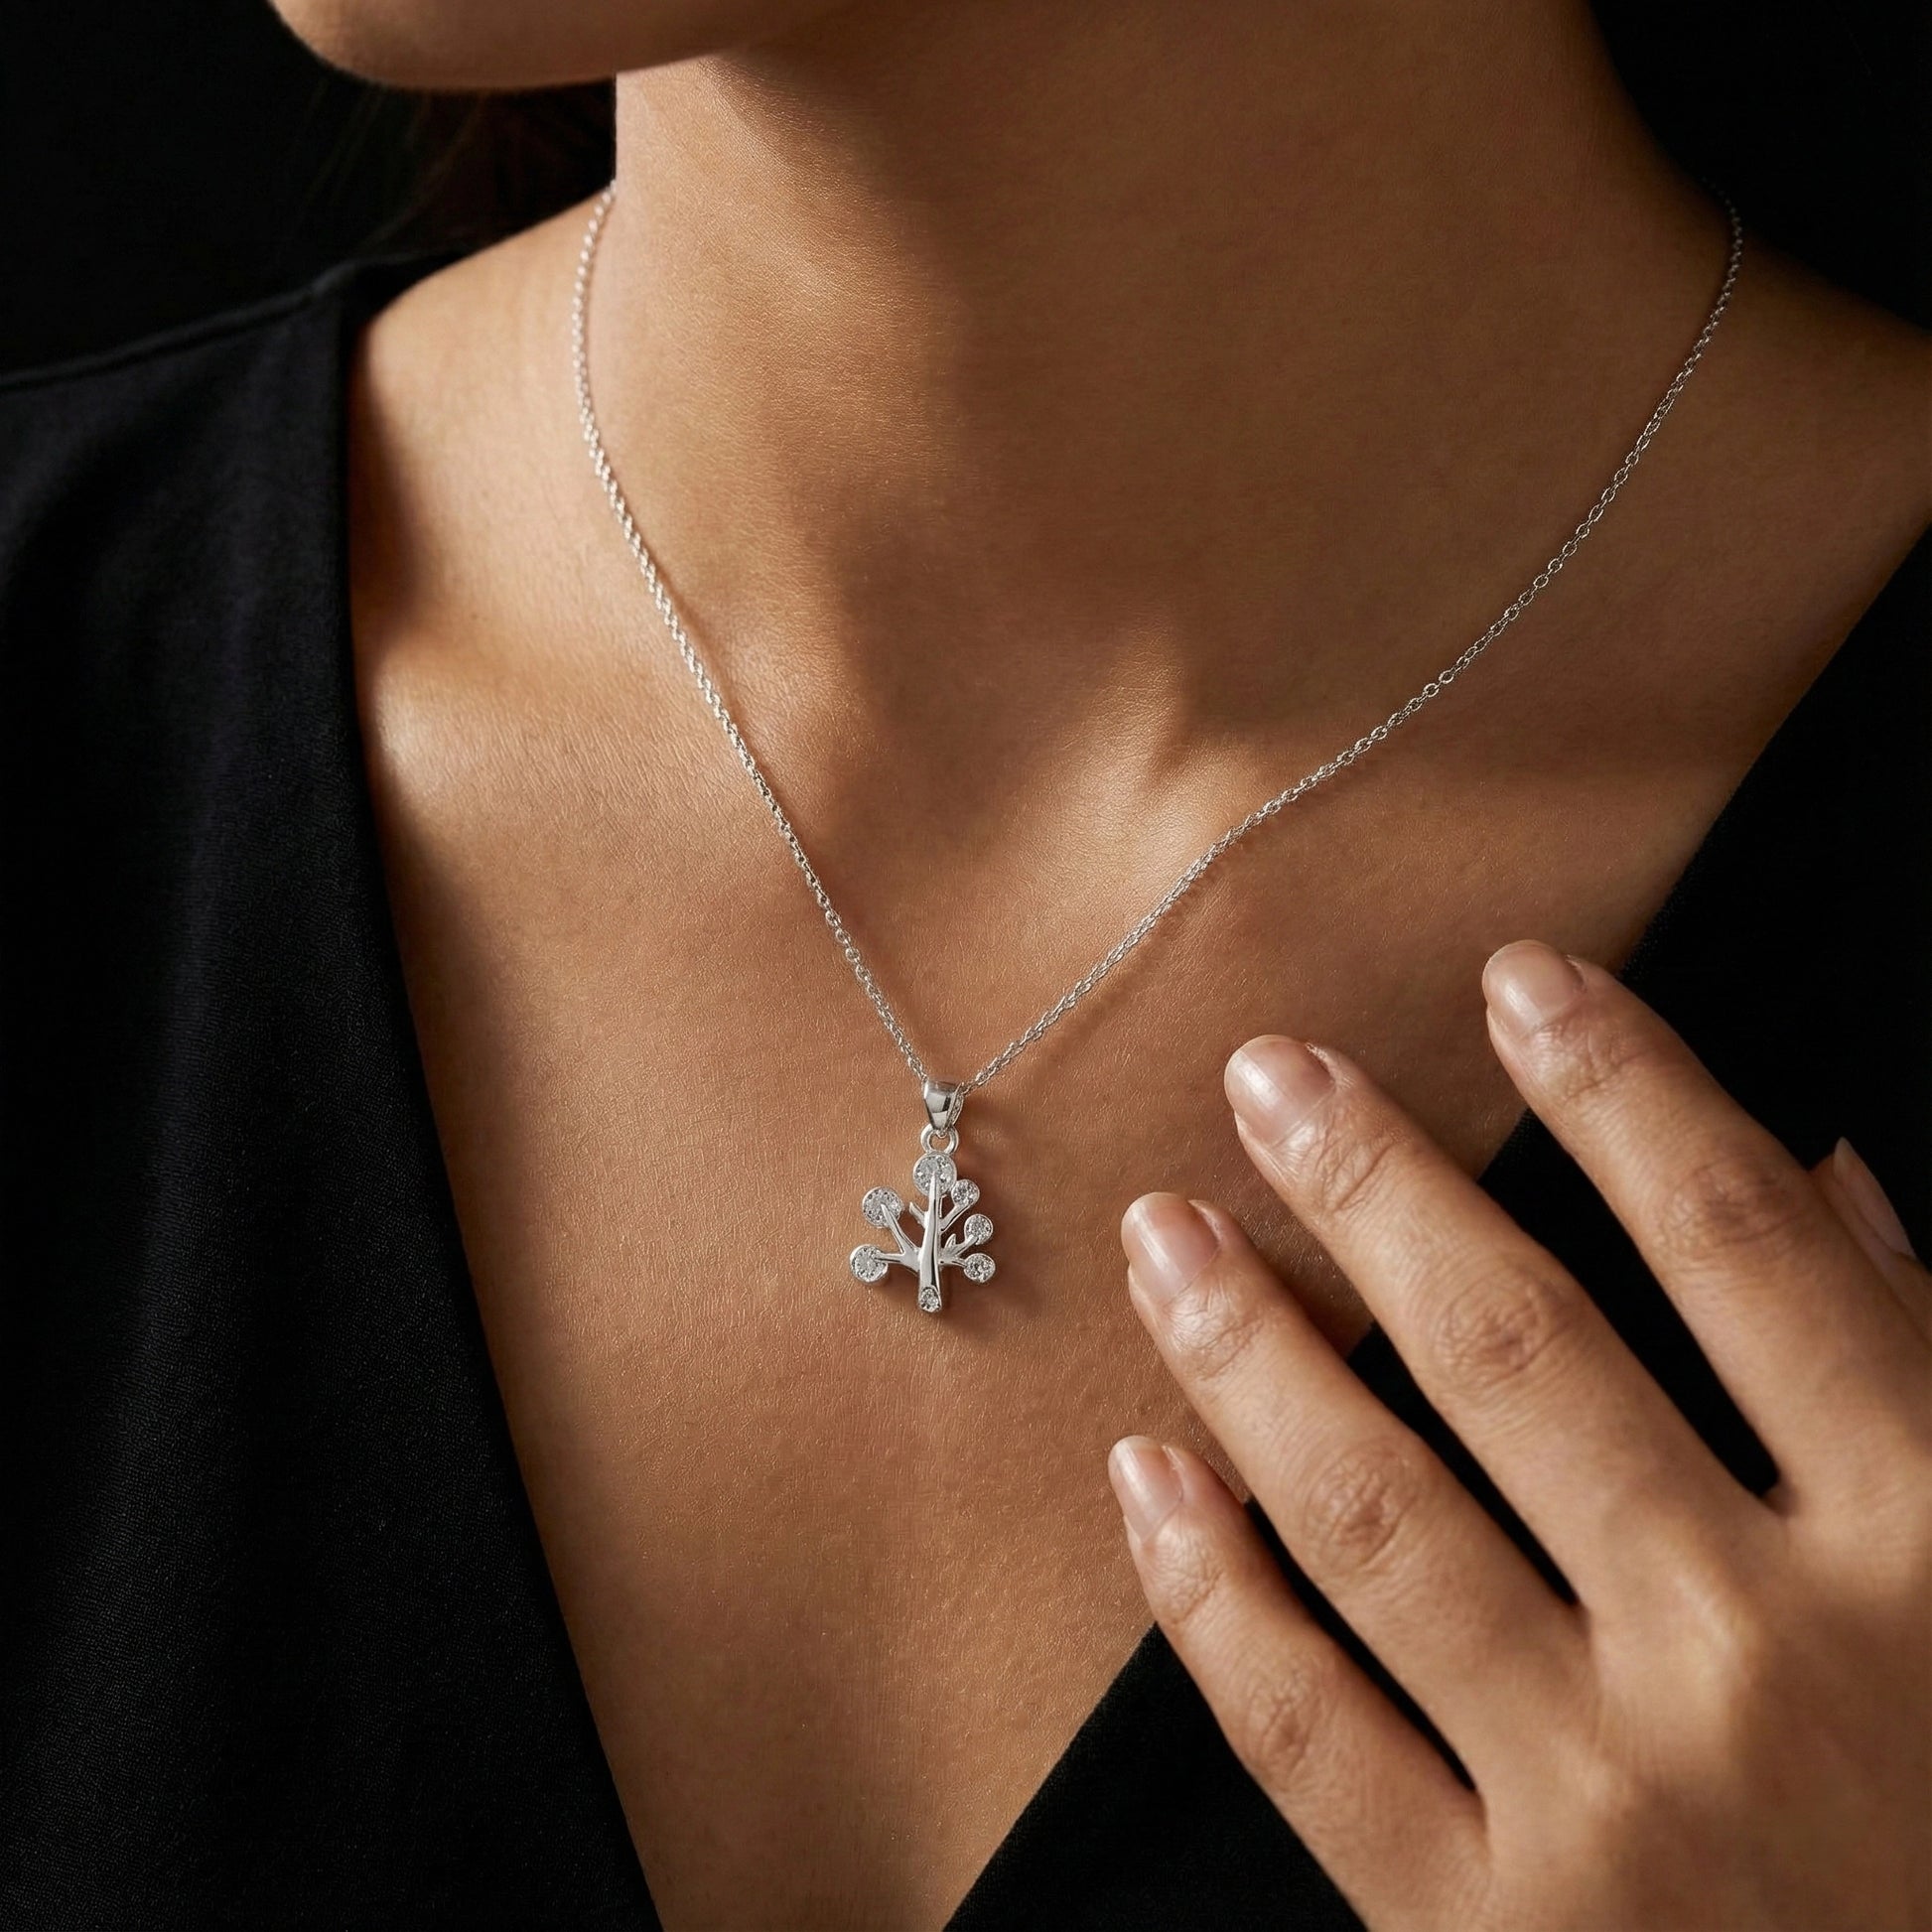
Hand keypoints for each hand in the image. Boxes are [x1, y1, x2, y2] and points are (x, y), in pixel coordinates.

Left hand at [1109, 941, 1930, 1930]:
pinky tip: (1149, 1473)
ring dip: (1249, 1348)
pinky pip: (1308, 1735)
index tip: (1519, 980)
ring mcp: (1613, 1808)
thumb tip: (1825, 1177)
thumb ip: (1928, 1376)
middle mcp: (1757, 1659)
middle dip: (1377, 1182)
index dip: (1622, 1086)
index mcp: (1928, 1552)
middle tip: (1269, 1074)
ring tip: (1170, 1232)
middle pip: (1515, 1349)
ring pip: (1376, 1516)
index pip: (1740, 1244)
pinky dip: (1210, 1595)